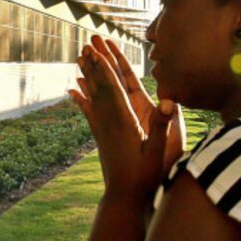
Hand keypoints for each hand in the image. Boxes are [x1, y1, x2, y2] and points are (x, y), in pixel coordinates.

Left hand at [70, 37, 181, 200]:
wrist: (125, 197)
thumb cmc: (146, 176)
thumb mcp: (159, 152)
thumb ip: (162, 126)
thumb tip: (167, 102)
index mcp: (125, 122)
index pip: (113, 88)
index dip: (105, 67)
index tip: (97, 49)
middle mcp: (109, 122)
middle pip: (100, 86)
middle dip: (94, 64)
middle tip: (87, 43)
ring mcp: (103, 129)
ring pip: (93, 96)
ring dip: (87, 75)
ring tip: (79, 58)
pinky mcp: (101, 136)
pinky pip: (89, 111)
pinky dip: (81, 97)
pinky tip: (73, 89)